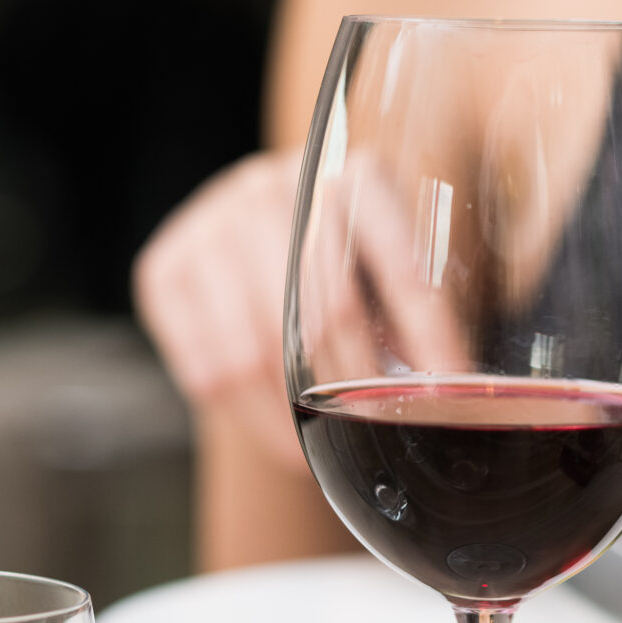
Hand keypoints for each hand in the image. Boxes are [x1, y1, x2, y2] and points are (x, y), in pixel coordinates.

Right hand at [134, 146, 477, 473]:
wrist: (253, 232)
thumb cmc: (341, 262)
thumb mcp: (389, 266)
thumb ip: (419, 312)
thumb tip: (457, 391)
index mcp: (350, 174)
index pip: (400, 266)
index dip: (430, 336)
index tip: (450, 390)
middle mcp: (274, 186)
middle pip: (323, 311)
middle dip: (354, 389)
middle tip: (372, 434)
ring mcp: (211, 222)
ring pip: (257, 351)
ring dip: (293, 417)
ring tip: (320, 448)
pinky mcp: (164, 268)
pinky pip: (205, 366)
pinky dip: (244, 414)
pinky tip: (275, 429)